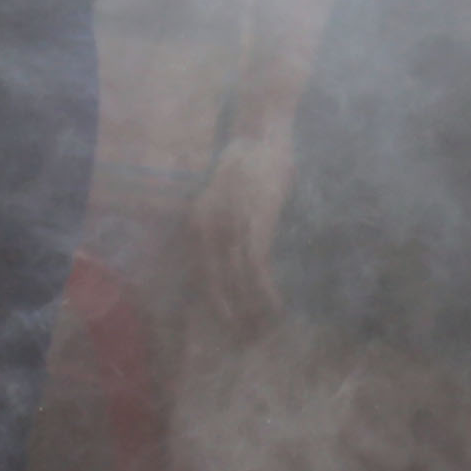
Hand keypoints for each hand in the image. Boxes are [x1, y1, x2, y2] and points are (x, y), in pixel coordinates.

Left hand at [189, 127, 292, 333]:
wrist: (260, 131)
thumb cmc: (247, 160)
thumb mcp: (222, 193)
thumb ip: (222, 224)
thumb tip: (233, 255)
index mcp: (195, 221)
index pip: (200, 273)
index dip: (215, 302)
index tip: (227, 325)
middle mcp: (206, 227)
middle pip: (214, 283)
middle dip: (230, 314)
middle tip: (244, 339)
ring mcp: (230, 225)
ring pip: (236, 280)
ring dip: (251, 309)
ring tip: (263, 330)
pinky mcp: (254, 223)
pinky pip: (256, 268)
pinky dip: (264, 291)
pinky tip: (274, 307)